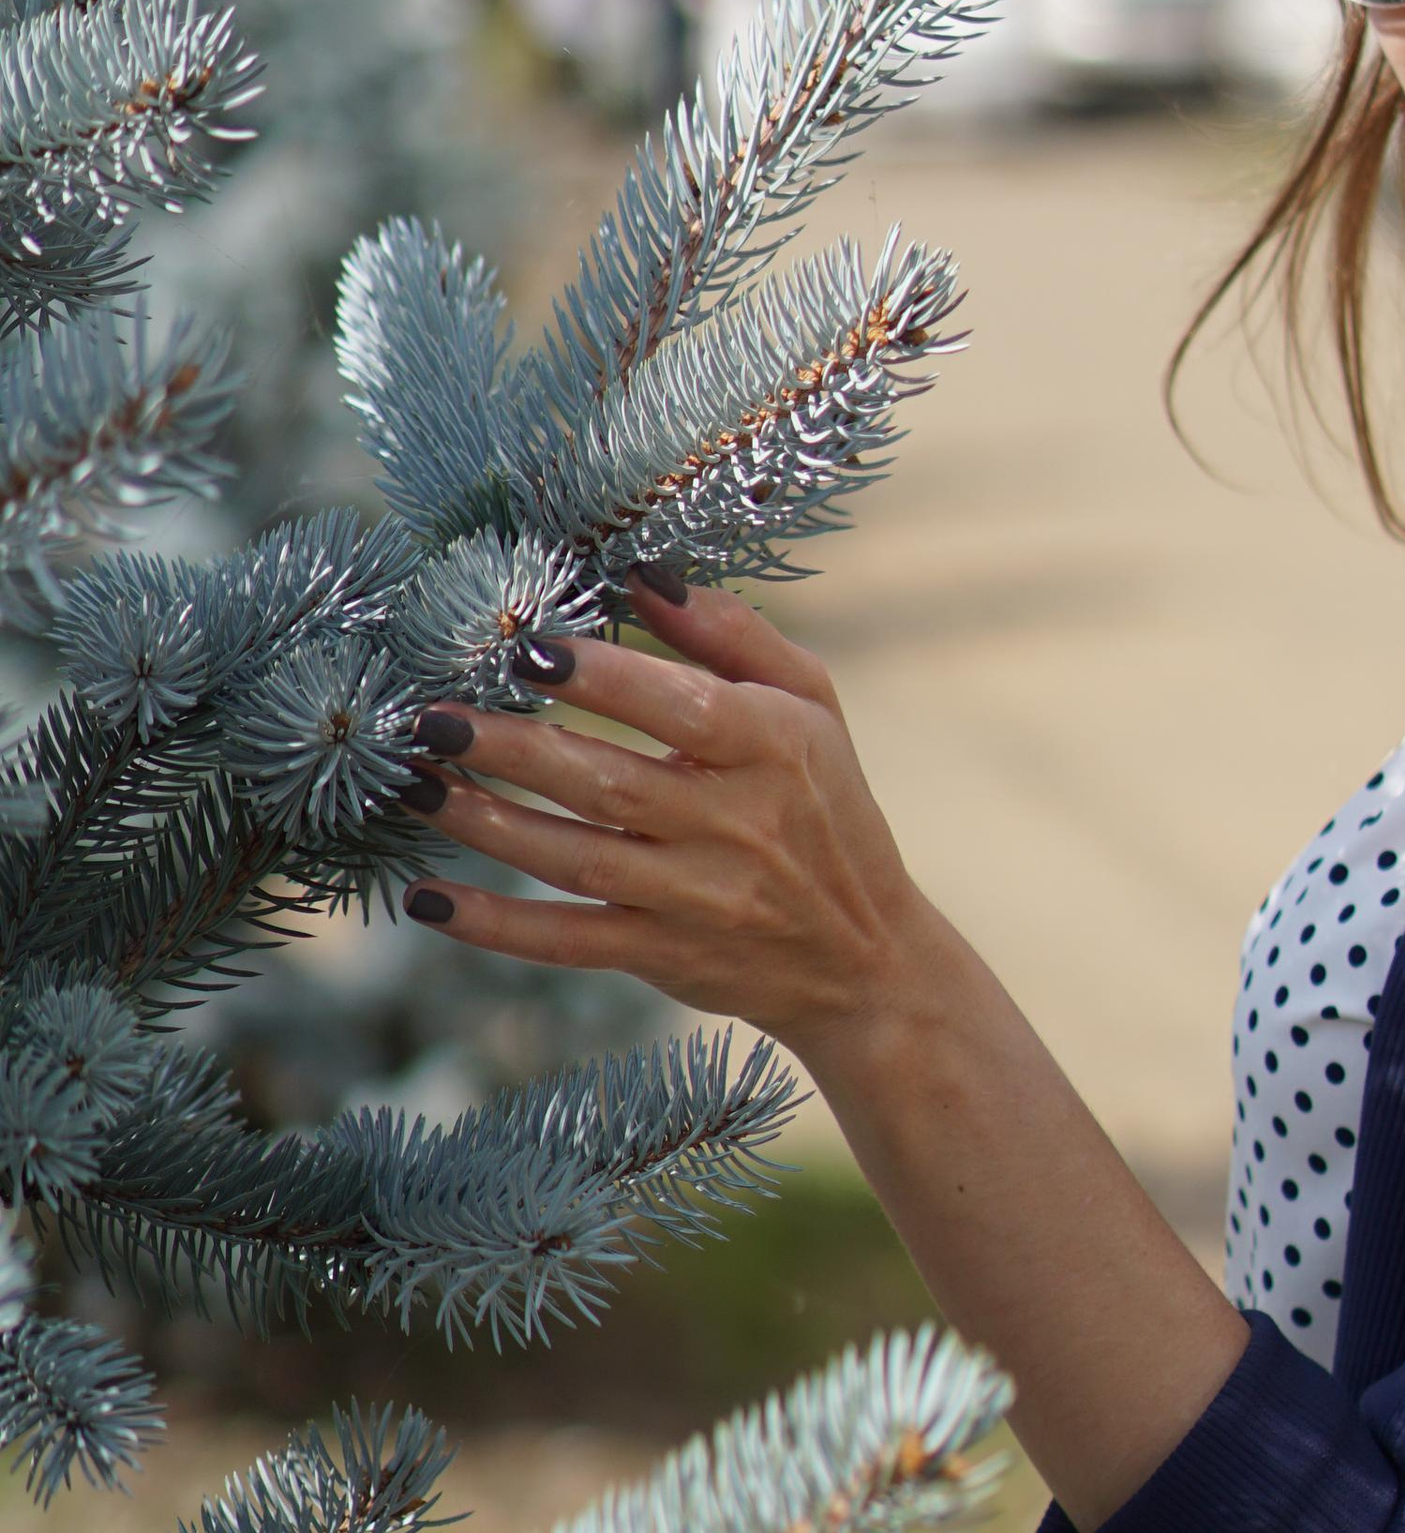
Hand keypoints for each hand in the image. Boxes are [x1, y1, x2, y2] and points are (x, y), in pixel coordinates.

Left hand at [406, 583, 913, 1060]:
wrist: (863, 957)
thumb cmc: (826, 805)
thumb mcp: (811, 705)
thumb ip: (732, 634)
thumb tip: (643, 575)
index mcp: (772, 749)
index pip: (680, 708)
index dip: (603, 678)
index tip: (529, 647)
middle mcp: (735, 826)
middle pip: (606, 782)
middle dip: (511, 747)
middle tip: (433, 717)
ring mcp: (696, 898)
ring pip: (573, 858)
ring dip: (483, 822)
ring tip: (413, 785)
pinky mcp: (663, 956)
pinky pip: (568, 941)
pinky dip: (496, 926)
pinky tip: (430, 901)